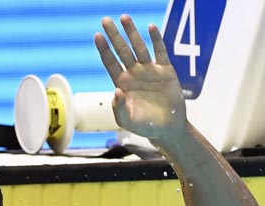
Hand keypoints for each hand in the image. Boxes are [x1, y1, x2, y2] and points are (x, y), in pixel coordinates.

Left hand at [94, 15, 186, 140]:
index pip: (110, 62)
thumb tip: (116, 92)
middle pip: (122, 50)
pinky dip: (156, 40)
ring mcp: (149, 71)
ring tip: (124, 17)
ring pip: (139, 47)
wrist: (166, 128)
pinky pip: (160, 52)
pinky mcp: (166, 71)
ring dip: (132, 33)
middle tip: (105, 20)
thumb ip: (119, 108)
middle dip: (114, 36)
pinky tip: (151, 28)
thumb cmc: (143, 125)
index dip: (104, 49)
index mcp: (122, 83)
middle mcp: (134, 74)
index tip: (97, 36)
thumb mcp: (127, 121)